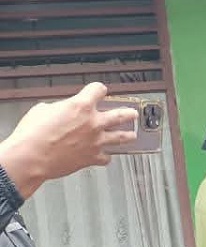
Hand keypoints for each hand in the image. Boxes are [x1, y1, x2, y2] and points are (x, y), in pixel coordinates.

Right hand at [0, 83, 137, 198]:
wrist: (31, 157)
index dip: (98, 89)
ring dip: (127, 136)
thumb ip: (60, 108)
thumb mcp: (43, 110)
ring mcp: (96, 140)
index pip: (98, 90)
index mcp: (81, 106)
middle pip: (120, 114)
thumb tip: (63, 111)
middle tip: (133, 113)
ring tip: (132, 135)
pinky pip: (106, 157)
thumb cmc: (32, 134)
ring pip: (121, 137)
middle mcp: (93, 122)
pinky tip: (105, 156)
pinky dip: (105, 156)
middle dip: (128, 113)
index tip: (99, 91)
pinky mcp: (93, 157)